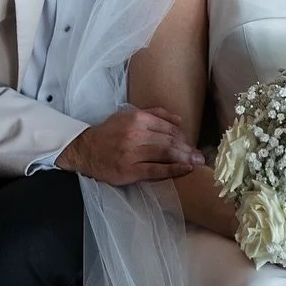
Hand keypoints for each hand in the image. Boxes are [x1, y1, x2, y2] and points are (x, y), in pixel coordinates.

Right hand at [56, 106, 203, 185]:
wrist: (85, 150)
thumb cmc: (109, 133)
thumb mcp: (128, 115)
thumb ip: (154, 114)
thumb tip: (179, 118)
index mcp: (137, 118)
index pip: (168, 128)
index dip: (183, 137)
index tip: (191, 144)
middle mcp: (136, 134)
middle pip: (170, 141)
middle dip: (188, 149)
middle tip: (200, 155)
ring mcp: (133, 153)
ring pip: (166, 154)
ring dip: (186, 159)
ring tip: (197, 163)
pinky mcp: (130, 170)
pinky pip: (157, 171)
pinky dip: (174, 170)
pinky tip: (185, 170)